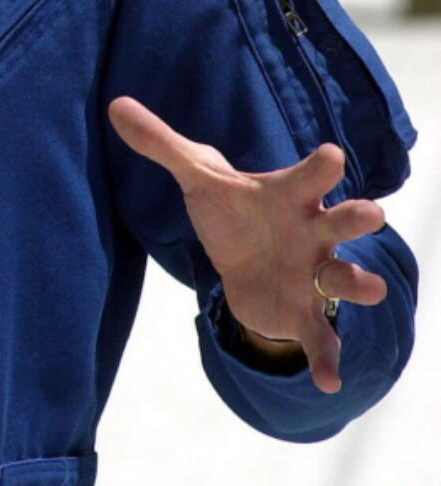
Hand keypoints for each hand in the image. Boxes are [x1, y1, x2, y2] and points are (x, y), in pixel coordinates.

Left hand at [108, 96, 386, 392]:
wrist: (243, 260)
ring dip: (360, 283)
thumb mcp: (197, 177)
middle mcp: (312, 232)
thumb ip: (161, 145)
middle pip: (343, 220)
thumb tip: (115, 106)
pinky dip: (328, 357)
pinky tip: (329, 380)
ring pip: (345, 278)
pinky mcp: (304, 313)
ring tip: (371, 288)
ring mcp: (314, 274)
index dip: (320, 164)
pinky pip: (322, 336)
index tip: (330, 155)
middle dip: (357, 216)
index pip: (309, 174)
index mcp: (288, 195)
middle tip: (370, 213)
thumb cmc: (232, 211)